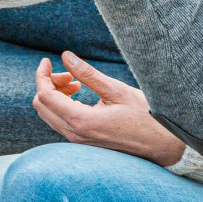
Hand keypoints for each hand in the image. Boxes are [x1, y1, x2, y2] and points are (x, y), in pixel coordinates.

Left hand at [33, 51, 185, 165]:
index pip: (44, 95)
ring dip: (55, 94)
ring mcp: (77, 140)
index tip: (48, 60)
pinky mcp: (82, 141)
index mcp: (81, 121)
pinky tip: (80, 94)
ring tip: (77, 83)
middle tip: (70, 75)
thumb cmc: (144, 117)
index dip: (41, 74)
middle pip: (41, 104)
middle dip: (49, 84)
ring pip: (48, 113)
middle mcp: (74, 134)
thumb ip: (87, 74)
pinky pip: (59, 120)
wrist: (161, 145)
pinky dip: (62, 104)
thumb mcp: (116, 90)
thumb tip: (64, 56)